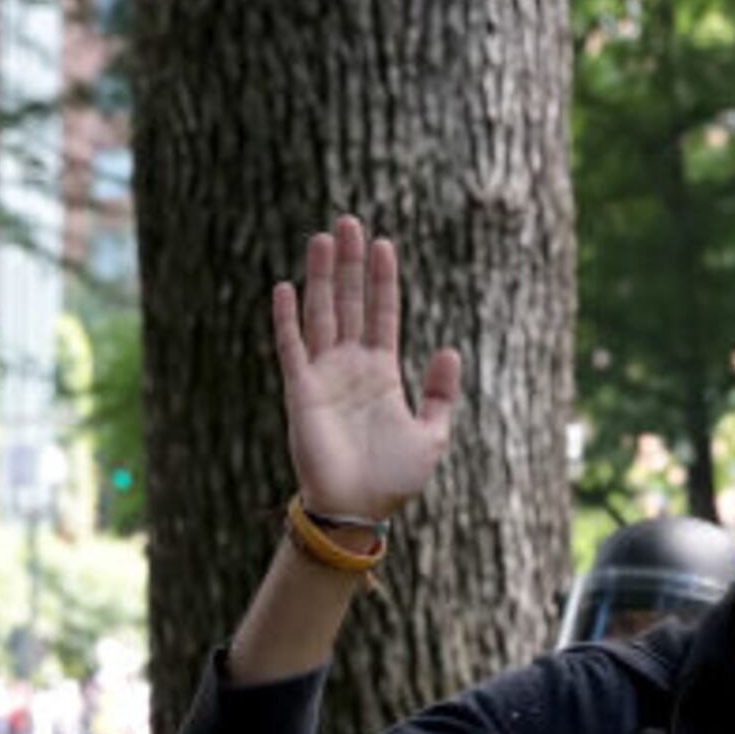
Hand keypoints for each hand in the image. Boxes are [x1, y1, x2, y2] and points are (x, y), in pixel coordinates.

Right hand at [272, 215, 465, 523]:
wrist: (358, 511)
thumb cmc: (394, 480)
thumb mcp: (432, 436)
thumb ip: (440, 394)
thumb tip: (448, 349)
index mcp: (382, 373)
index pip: (382, 315)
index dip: (383, 281)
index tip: (385, 245)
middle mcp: (350, 367)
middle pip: (350, 304)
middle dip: (351, 264)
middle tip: (348, 222)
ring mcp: (324, 376)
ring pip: (322, 315)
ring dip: (322, 278)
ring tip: (323, 238)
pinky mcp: (302, 392)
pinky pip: (292, 348)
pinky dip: (287, 319)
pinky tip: (286, 287)